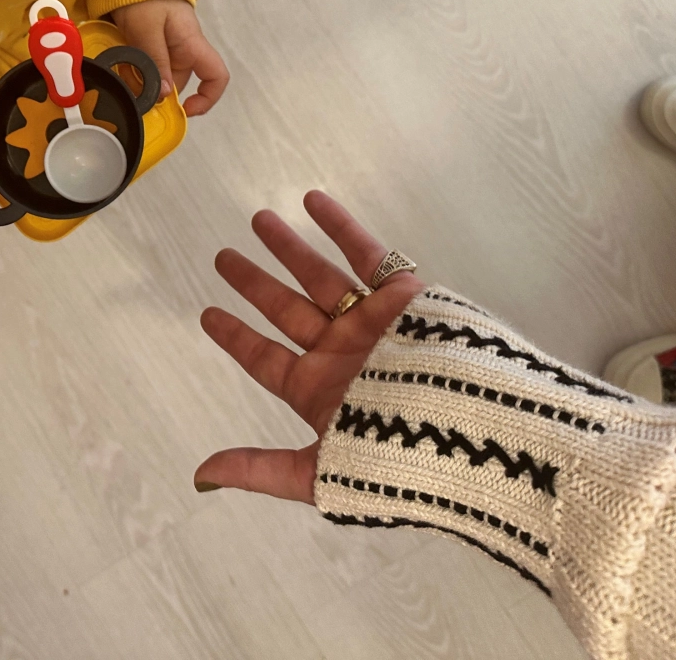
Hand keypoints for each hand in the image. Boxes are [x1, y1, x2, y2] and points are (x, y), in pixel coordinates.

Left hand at [111, 0, 228, 116]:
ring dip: (139, 81)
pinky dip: (132, 71)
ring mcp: (167, 48)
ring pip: (158, 77)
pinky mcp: (151, 45)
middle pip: (176, 83)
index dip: (207, 98)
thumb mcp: (147, 29)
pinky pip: (146, 66)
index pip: (216, 76)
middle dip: (154, 91)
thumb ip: (155, 61)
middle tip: (128, 89)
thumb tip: (164, 95)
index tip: (184, 109)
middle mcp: (184, 50)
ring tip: (119, 72)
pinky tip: (117, 65)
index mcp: (192, 45)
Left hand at [194, 191, 422, 501]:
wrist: (473, 439)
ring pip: (320, 276)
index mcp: (321, 392)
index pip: (266, 360)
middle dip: (256, 283)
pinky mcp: (404, 297)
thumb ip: (262, 469)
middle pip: (286, 310)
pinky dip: (340, 226)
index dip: (237, 337)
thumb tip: (202, 475)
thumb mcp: (321, 473)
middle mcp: (342, 353)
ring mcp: (371, 322)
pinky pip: (367, 254)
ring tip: (258, 219)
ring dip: (288, 248)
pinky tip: (312, 200)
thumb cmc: (396, 461)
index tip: (207, 314)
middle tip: (222, 257)